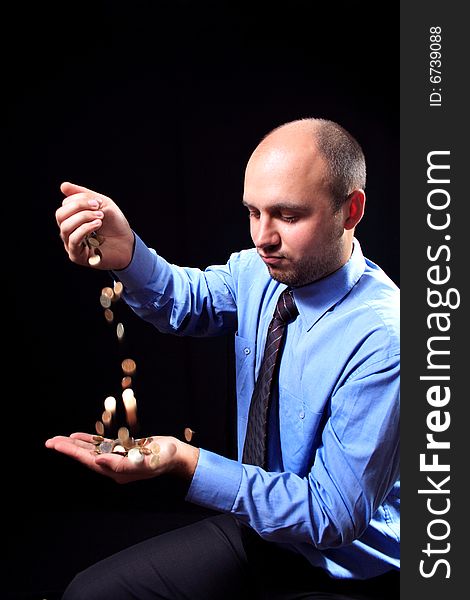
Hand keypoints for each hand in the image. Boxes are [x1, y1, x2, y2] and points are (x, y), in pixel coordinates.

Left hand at [45, 432, 199, 483]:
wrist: (177, 455)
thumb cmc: (164, 458)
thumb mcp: (145, 462)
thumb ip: (121, 464)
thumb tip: (97, 461)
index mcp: (116, 472)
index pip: (89, 461)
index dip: (72, 452)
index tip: (57, 444)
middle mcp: (114, 467)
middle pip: (86, 456)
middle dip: (68, 449)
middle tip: (50, 442)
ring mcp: (118, 458)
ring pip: (92, 450)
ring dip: (75, 445)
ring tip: (58, 440)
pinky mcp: (123, 450)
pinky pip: (102, 445)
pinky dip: (89, 440)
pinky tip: (78, 436)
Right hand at [55, 182, 134, 269]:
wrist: (128, 244)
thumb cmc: (115, 225)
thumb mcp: (102, 204)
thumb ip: (83, 194)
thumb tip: (63, 186)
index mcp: (72, 219)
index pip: (65, 206)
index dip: (79, 200)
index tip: (98, 202)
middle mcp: (69, 232)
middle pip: (60, 216)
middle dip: (78, 207)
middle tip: (97, 207)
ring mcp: (71, 245)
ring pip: (65, 227)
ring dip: (83, 218)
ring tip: (100, 217)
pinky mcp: (77, 256)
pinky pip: (73, 240)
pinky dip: (85, 228)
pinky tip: (97, 224)